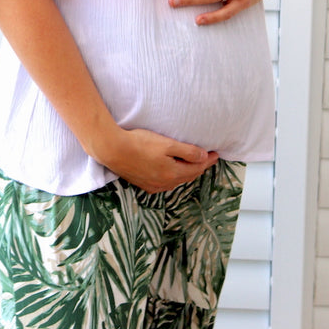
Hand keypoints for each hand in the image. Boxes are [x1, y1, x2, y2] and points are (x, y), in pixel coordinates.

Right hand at [93, 126, 218, 193]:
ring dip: (186, 172)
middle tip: (207, 158)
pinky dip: (173, 177)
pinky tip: (171, 172)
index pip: (197, 168)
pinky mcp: (143, 184)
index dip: (208, 161)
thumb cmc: (140, 143)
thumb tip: (204, 157)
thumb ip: (187, 151)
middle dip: (199, 167)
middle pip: (188, 176)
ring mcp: (153, 185)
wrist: (113, 150)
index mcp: (173, 174)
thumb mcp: (167, 144)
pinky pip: (165, 183)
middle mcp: (164, 183)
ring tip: (192, 164)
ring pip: (176, 180)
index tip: (216, 154)